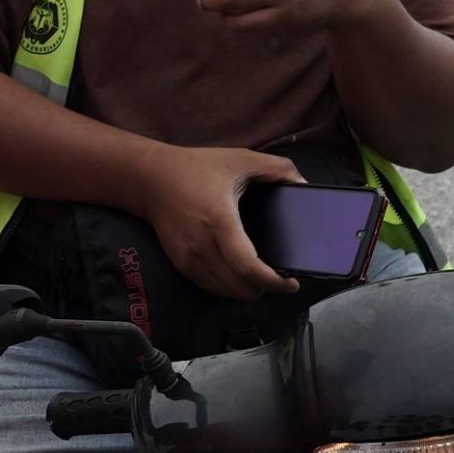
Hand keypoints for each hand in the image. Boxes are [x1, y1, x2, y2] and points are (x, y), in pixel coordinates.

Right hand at [136, 145, 302, 301]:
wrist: (150, 178)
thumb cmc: (195, 168)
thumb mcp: (240, 159)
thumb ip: (277, 168)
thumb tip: (302, 185)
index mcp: (219, 220)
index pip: (248, 267)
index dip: (273, 282)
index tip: (291, 282)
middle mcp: (202, 244)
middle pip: (240, 288)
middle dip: (266, 288)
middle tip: (281, 278)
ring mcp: (188, 258)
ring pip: (227, 293)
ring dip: (248, 290)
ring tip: (262, 277)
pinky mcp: (181, 264)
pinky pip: (212, 288)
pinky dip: (230, 287)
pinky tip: (240, 275)